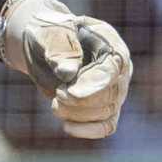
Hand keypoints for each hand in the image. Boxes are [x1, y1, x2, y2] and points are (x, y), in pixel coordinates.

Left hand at [0, 0, 131, 139]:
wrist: (43, 45)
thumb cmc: (48, 33)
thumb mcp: (49, 32)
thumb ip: (59, 48)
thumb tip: (67, 73)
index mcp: (110, 44)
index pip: (111, 70)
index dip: (93, 84)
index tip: (70, 93)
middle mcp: (118, 69)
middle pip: (110, 96)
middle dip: (80, 101)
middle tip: (57, 94)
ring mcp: (114, 89)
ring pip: (106, 113)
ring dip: (77, 114)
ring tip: (55, 103)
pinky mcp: (104, 106)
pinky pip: (106, 126)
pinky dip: (88, 130)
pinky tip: (67, 127)